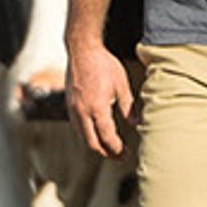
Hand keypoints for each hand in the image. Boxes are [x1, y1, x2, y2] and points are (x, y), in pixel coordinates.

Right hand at [69, 41, 137, 158]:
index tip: (126, 153)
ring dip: (97, 146)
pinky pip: (78, 128)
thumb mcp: (121, 85)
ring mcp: (73, 110)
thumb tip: (137, 124)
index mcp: (97, 107)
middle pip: (92, 144)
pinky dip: (88, 136)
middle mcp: (82, 112)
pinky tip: (98, 134)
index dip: (117, 149)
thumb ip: (129, 107)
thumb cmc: (103, 64)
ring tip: (111, 148)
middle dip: (107, 153)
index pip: (107, 138)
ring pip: (83, 138)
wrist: (82, 50)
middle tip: (120, 156)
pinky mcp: (69, 106)